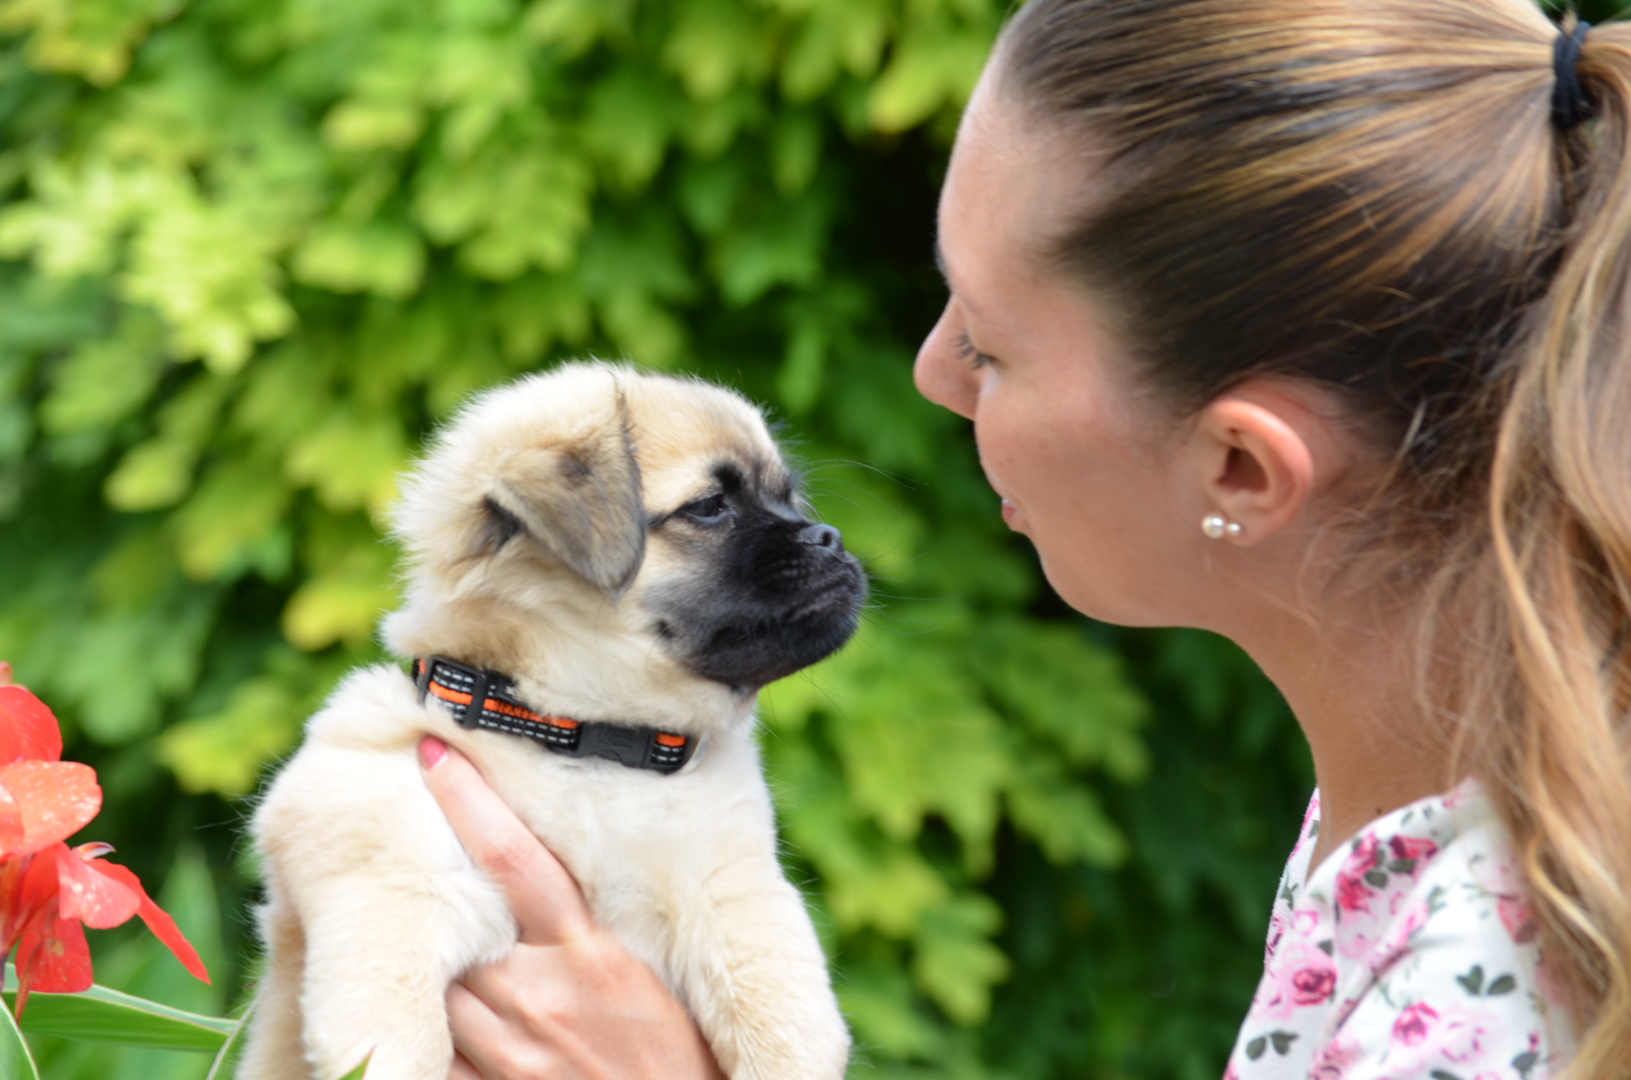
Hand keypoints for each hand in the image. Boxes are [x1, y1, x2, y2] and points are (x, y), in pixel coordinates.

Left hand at [418, 736, 725, 1079]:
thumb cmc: (679, 1059)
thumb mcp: (645, 981)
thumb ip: (586, 939)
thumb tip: (539, 887)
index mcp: (590, 953)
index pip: (515, 858)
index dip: (467, 800)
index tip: (432, 755)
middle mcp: (539, 992)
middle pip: (456, 920)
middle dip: (433, 891)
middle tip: (398, 845)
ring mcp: (507, 1048)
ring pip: (435, 981)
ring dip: (427, 961)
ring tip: (409, 936)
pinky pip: (431, 1050)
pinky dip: (421, 1030)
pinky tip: (417, 1012)